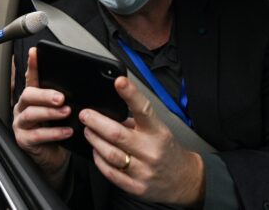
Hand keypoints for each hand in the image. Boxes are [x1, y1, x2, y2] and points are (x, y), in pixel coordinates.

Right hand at [12, 47, 71, 183]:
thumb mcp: (61, 111)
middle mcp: (24, 108)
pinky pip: (37, 135)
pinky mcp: (24, 140)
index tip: (35, 53)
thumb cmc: (58, 130)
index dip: (33, 65)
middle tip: (61, 97)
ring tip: (66, 112)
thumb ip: (65, 98)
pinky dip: (53, 133)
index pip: (32, 77)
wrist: (54, 157)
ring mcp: (22, 124)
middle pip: (28, 95)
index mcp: (33, 97)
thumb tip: (81, 86)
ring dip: (50, 113)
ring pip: (31, 114)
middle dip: (45, 94)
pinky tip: (66, 131)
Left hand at [79, 76, 203, 205]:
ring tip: (88, 131)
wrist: (183, 180)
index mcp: (157, 132)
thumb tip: (108, 112)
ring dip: (94, 140)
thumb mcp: (157, 130)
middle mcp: (150, 150)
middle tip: (85, 114)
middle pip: (116, 134)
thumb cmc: (166, 150)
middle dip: (96, 122)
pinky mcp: (136, 186)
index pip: (143, 109)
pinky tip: (96, 151)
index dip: (130, 94)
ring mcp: (143, 170)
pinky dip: (99, 160)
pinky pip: (110, 172)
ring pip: (110, 153)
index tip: (119, 82)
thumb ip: (135, 122)